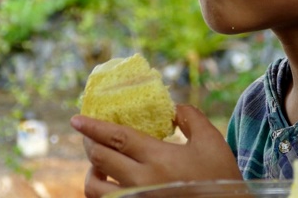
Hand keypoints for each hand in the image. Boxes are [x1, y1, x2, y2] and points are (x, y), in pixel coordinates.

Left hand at [70, 104, 241, 197]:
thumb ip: (191, 118)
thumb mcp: (212, 142)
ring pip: (95, 188)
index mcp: (158, 158)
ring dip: (91, 171)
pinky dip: (101, 192)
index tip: (76, 119)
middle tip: (87, 135)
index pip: (115, 137)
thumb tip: (172, 108)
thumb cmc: (220, 179)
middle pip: (100, 159)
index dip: (93, 126)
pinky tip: (109, 184)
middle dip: (89, 144)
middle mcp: (141, 181)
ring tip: (98, 164)